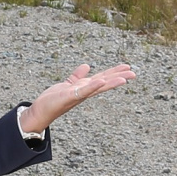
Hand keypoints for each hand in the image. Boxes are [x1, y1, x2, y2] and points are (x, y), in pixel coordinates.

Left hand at [19, 63, 136, 134]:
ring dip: (110, 83)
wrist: (41, 110)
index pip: (103, 78)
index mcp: (85, 88)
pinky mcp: (69, 97)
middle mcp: (84, 92)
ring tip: (124, 79)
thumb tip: (87, 65)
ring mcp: (78, 95)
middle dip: (119, 77)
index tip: (128, 67)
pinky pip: (83, 91)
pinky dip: (92, 86)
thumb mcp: (68, 84)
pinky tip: (101, 81)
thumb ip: (77, 76)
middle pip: (104, 82)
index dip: (115, 72)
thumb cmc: (54, 99)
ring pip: (97, 88)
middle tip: (134, 73)